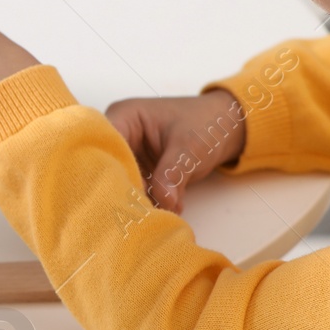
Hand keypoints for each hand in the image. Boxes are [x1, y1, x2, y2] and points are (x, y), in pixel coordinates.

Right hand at [103, 90, 245, 212]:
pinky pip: (136, 190)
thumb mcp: (190, 147)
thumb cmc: (206, 124)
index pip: (104, 143)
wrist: (225, 128)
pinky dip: (150, 203)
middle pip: (109, 166)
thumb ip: (173, 174)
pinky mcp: (139, 172)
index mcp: (125, 116)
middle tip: (142, 211)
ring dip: (139, 200)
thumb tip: (163, 202)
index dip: (108, 167)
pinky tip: (166, 210)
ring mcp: (129, 155)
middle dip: (124, 190)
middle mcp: (120, 135)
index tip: (123, 193)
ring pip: (121, 182)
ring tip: (159, 213)